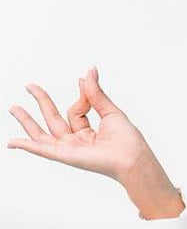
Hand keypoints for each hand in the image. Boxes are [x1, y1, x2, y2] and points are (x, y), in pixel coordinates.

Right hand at [7, 67, 159, 188]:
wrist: (131, 157)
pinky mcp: (64, 155)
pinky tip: (12, 142)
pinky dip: (27, 146)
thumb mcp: (110, 111)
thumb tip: (89, 72)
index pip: (76, 110)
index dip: (81, 93)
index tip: (83, 80)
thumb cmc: (127, 139)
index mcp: (89, 133)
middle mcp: (77, 141)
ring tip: (14, 108)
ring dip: (27, 121)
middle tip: (29, 86)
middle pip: (53, 119)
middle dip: (41, 102)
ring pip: (42, 134)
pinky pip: (42, 150)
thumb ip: (95, 93)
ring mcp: (69, 149)